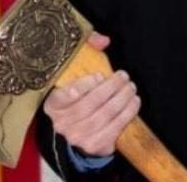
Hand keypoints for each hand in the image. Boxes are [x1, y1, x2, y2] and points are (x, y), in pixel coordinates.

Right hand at [43, 32, 141, 156]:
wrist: (85, 125)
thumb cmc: (84, 91)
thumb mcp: (80, 68)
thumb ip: (88, 47)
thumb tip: (104, 40)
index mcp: (53, 103)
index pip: (64, 97)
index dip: (84, 86)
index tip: (100, 75)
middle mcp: (61, 123)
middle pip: (87, 106)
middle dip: (110, 89)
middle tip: (124, 77)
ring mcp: (77, 137)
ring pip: (102, 117)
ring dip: (121, 100)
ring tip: (131, 88)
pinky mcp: (94, 146)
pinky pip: (112, 130)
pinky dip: (126, 114)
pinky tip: (134, 102)